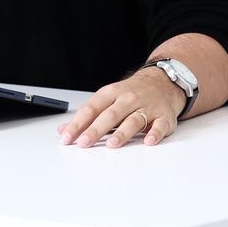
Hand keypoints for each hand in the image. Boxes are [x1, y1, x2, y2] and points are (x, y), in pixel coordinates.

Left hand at [58, 67, 185, 148]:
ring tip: (112, 144)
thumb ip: (87, 116)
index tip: (67, 138)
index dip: (78, 123)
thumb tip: (63, 130)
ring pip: (134, 120)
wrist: (162, 82)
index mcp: (111, 93)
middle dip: (96, 129)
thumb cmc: (130, 94)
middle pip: (110, 115)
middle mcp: (128, 99)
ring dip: (122, 132)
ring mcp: (147, 107)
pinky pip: (160, 125)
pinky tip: (149, 141)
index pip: (91, 108)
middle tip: (84, 143)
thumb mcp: (107, 98)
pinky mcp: (164, 117)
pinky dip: (155, 133)